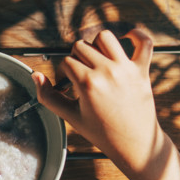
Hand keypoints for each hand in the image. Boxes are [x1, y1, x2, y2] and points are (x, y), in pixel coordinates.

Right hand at [33, 29, 161, 179]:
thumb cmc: (101, 132)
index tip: (68, 86)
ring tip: (97, 60)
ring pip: (105, 37)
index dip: (63, 73)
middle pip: (81, 46)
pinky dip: (137, 35)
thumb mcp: (71, 117)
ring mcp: (126, 69)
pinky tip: (127, 37)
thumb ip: (48, 96)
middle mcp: (107, 71)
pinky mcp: (142, 70)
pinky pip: (144, 42)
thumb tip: (35, 76)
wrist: (134, 144)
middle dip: (76, 59)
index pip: (66, 62)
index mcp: (88, 83)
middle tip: (80, 77)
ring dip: (96, 45)